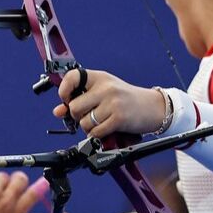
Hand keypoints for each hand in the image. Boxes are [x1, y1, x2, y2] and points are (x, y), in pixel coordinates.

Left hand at [52, 69, 166, 138]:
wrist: (154, 107)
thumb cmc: (126, 100)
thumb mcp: (103, 93)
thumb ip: (81, 99)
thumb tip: (58, 111)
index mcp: (100, 77)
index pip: (72, 77)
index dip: (64, 91)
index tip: (66, 100)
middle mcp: (106, 88)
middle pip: (74, 107)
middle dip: (77, 116)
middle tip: (89, 116)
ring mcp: (113, 102)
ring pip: (84, 122)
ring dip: (89, 128)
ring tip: (101, 122)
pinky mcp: (119, 118)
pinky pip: (96, 132)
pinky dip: (98, 135)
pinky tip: (107, 129)